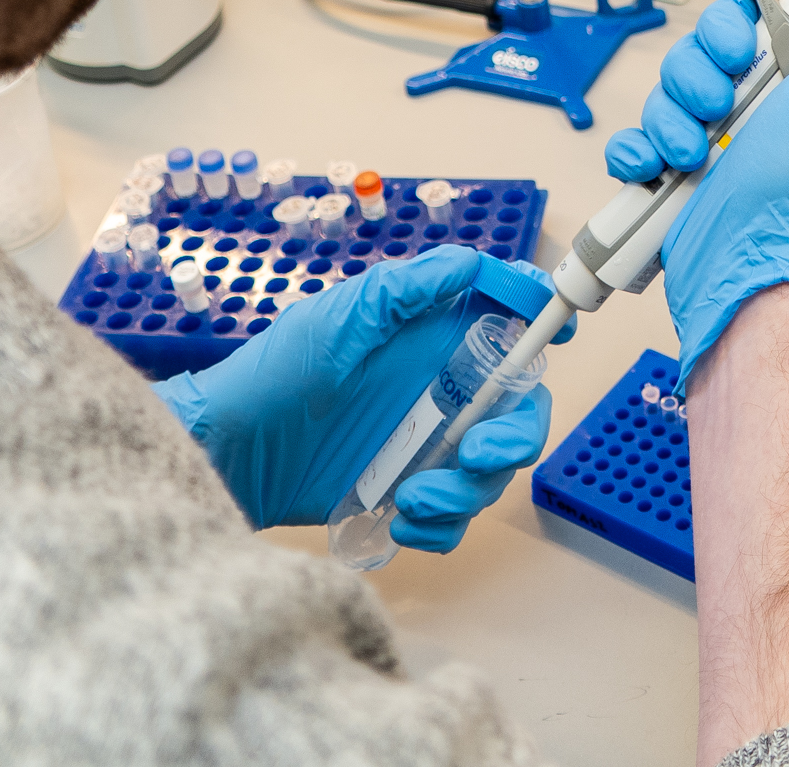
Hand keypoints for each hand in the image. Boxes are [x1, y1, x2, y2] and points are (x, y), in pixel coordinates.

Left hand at [156, 244, 570, 549]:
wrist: (230, 455)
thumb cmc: (275, 372)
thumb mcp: (342, 317)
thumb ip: (408, 289)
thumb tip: (472, 263)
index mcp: (433, 338)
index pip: (508, 324)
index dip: (543, 322)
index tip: (557, 330)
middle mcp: (440, 389)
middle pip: (519, 409)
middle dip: (515, 435)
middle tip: (480, 452)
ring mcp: (426, 444)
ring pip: (491, 470)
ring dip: (469, 490)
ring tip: (416, 499)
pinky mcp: (407, 493)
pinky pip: (455, 517)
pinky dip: (442, 525)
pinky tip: (402, 521)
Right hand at [601, 0, 788, 380]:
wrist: (748, 257)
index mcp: (788, 81)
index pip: (738, 19)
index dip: (728, 29)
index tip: (742, 55)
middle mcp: (747, 109)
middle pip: (691, 53)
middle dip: (694, 77)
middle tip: (718, 111)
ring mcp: (704, 144)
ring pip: (659, 96)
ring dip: (669, 121)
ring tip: (693, 156)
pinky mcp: (666, 179)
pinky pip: (629, 142)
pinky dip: (634, 154)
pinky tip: (654, 171)